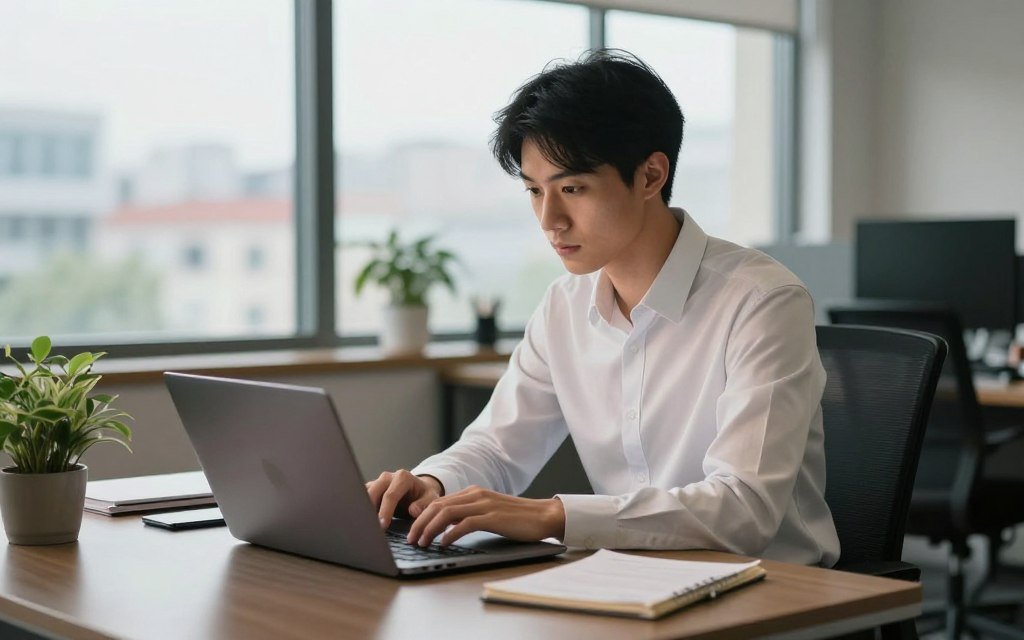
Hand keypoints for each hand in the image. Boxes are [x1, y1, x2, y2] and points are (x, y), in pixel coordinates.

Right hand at [366, 469, 442, 527]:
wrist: (419, 489)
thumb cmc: (424, 495)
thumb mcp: (431, 499)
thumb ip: (424, 504)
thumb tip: (413, 511)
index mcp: (403, 477)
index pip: (390, 495)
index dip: (386, 511)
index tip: (382, 525)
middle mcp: (388, 477)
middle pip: (373, 492)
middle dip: (370, 510)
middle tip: (370, 527)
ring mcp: (378, 482)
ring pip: (364, 494)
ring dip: (363, 509)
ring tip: (364, 525)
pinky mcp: (371, 489)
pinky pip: (361, 497)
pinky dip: (360, 508)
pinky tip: (361, 520)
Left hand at [406, 485, 564, 546]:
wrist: (544, 515)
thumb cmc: (517, 518)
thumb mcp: (489, 513)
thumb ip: (468, 515)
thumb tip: (446, 527)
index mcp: (473, 492)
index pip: (439, 502)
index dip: (422, 517)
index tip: (413, 531)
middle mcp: (476, 495)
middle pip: (438, 506)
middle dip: (420, 523)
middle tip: (411, 540)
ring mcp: (484, 505)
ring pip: (446, 513)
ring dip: (430, 529)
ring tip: (422, 543)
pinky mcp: (493, 517)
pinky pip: (465, 524)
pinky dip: (450, 534)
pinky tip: (443, 544)